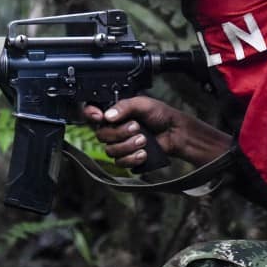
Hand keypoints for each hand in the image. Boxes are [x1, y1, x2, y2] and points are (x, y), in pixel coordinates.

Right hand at [83, 96, 230, 167]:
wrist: (176, 133)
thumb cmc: (161, 115)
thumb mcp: (143, 103)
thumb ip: (124, 106)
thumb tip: (108, 115)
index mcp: (114, 113)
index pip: (91, 114)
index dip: (90, 115)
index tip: (99, 116)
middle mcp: (113, 129)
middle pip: (101, 135)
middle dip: (120, 133)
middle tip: (137, 127)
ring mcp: (119, 145)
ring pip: (110, 150)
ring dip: (128, 146)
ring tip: (144, 140)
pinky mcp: (127, 159)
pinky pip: (120, 163)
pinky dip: (133, 158)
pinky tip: (144, 153)